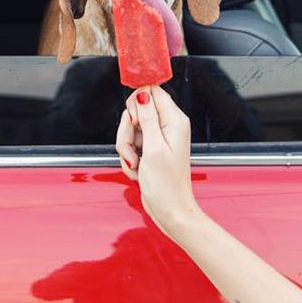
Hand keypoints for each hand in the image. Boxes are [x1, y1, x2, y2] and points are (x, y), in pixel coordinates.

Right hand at [115, 85, 202, 238]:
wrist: (169, 211)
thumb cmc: (166, 185)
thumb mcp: (153, 147)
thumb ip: (146, 117)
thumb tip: (143, 91)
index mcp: (174, 120)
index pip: (153, 91)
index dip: (138, 102)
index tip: (134, 120)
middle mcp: (168, 126)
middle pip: (136, 111)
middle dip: (127, 131)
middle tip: (135, 149)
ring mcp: (158, 138)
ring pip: (130, 129)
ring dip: (127, 148)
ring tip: (137, 164)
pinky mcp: (150, 149)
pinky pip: (130, 144)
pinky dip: (129, 158)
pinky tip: (139, 170)